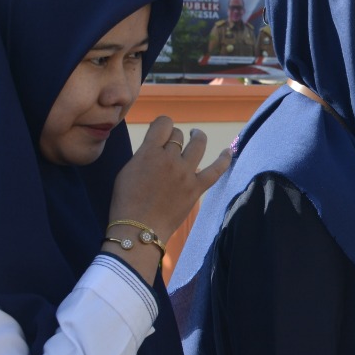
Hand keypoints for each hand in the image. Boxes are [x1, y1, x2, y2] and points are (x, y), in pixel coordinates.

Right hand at [107, 117, 230, 280]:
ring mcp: (185, 173)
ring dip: (197, 136)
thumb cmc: (126, 202)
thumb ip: (144, 154)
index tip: (160, 131)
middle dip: (173, 137)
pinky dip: (224, 158)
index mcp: (149, 153)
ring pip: (198, 144)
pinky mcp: (196, 188)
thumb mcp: (126, 171)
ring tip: (195, 135)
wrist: (137, 231)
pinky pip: (216, 169)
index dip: (162, 124)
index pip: (163, 123)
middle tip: (168, 147)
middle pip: (178, 135)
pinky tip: (228, 151)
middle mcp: (169, 159)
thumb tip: (157, 144)